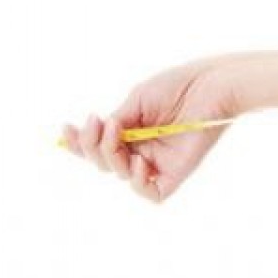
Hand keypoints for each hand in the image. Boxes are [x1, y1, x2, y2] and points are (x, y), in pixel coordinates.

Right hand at [59, 56, 242, 202]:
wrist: (210, 85)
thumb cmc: (178, 87)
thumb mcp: (136, 102)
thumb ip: (116, 123)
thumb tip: (95, 137)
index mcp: (132, 132)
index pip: (99, 148)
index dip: (80, 144)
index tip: (67, 127)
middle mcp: (144, 149)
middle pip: (105, 164)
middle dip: (92, 146)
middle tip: (97, 124)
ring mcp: (160, 162)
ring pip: (122, 175)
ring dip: (110, 155)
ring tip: (116, 132)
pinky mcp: (177, 173)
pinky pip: (152, 192)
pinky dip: (138, 181)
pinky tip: (140, 161)